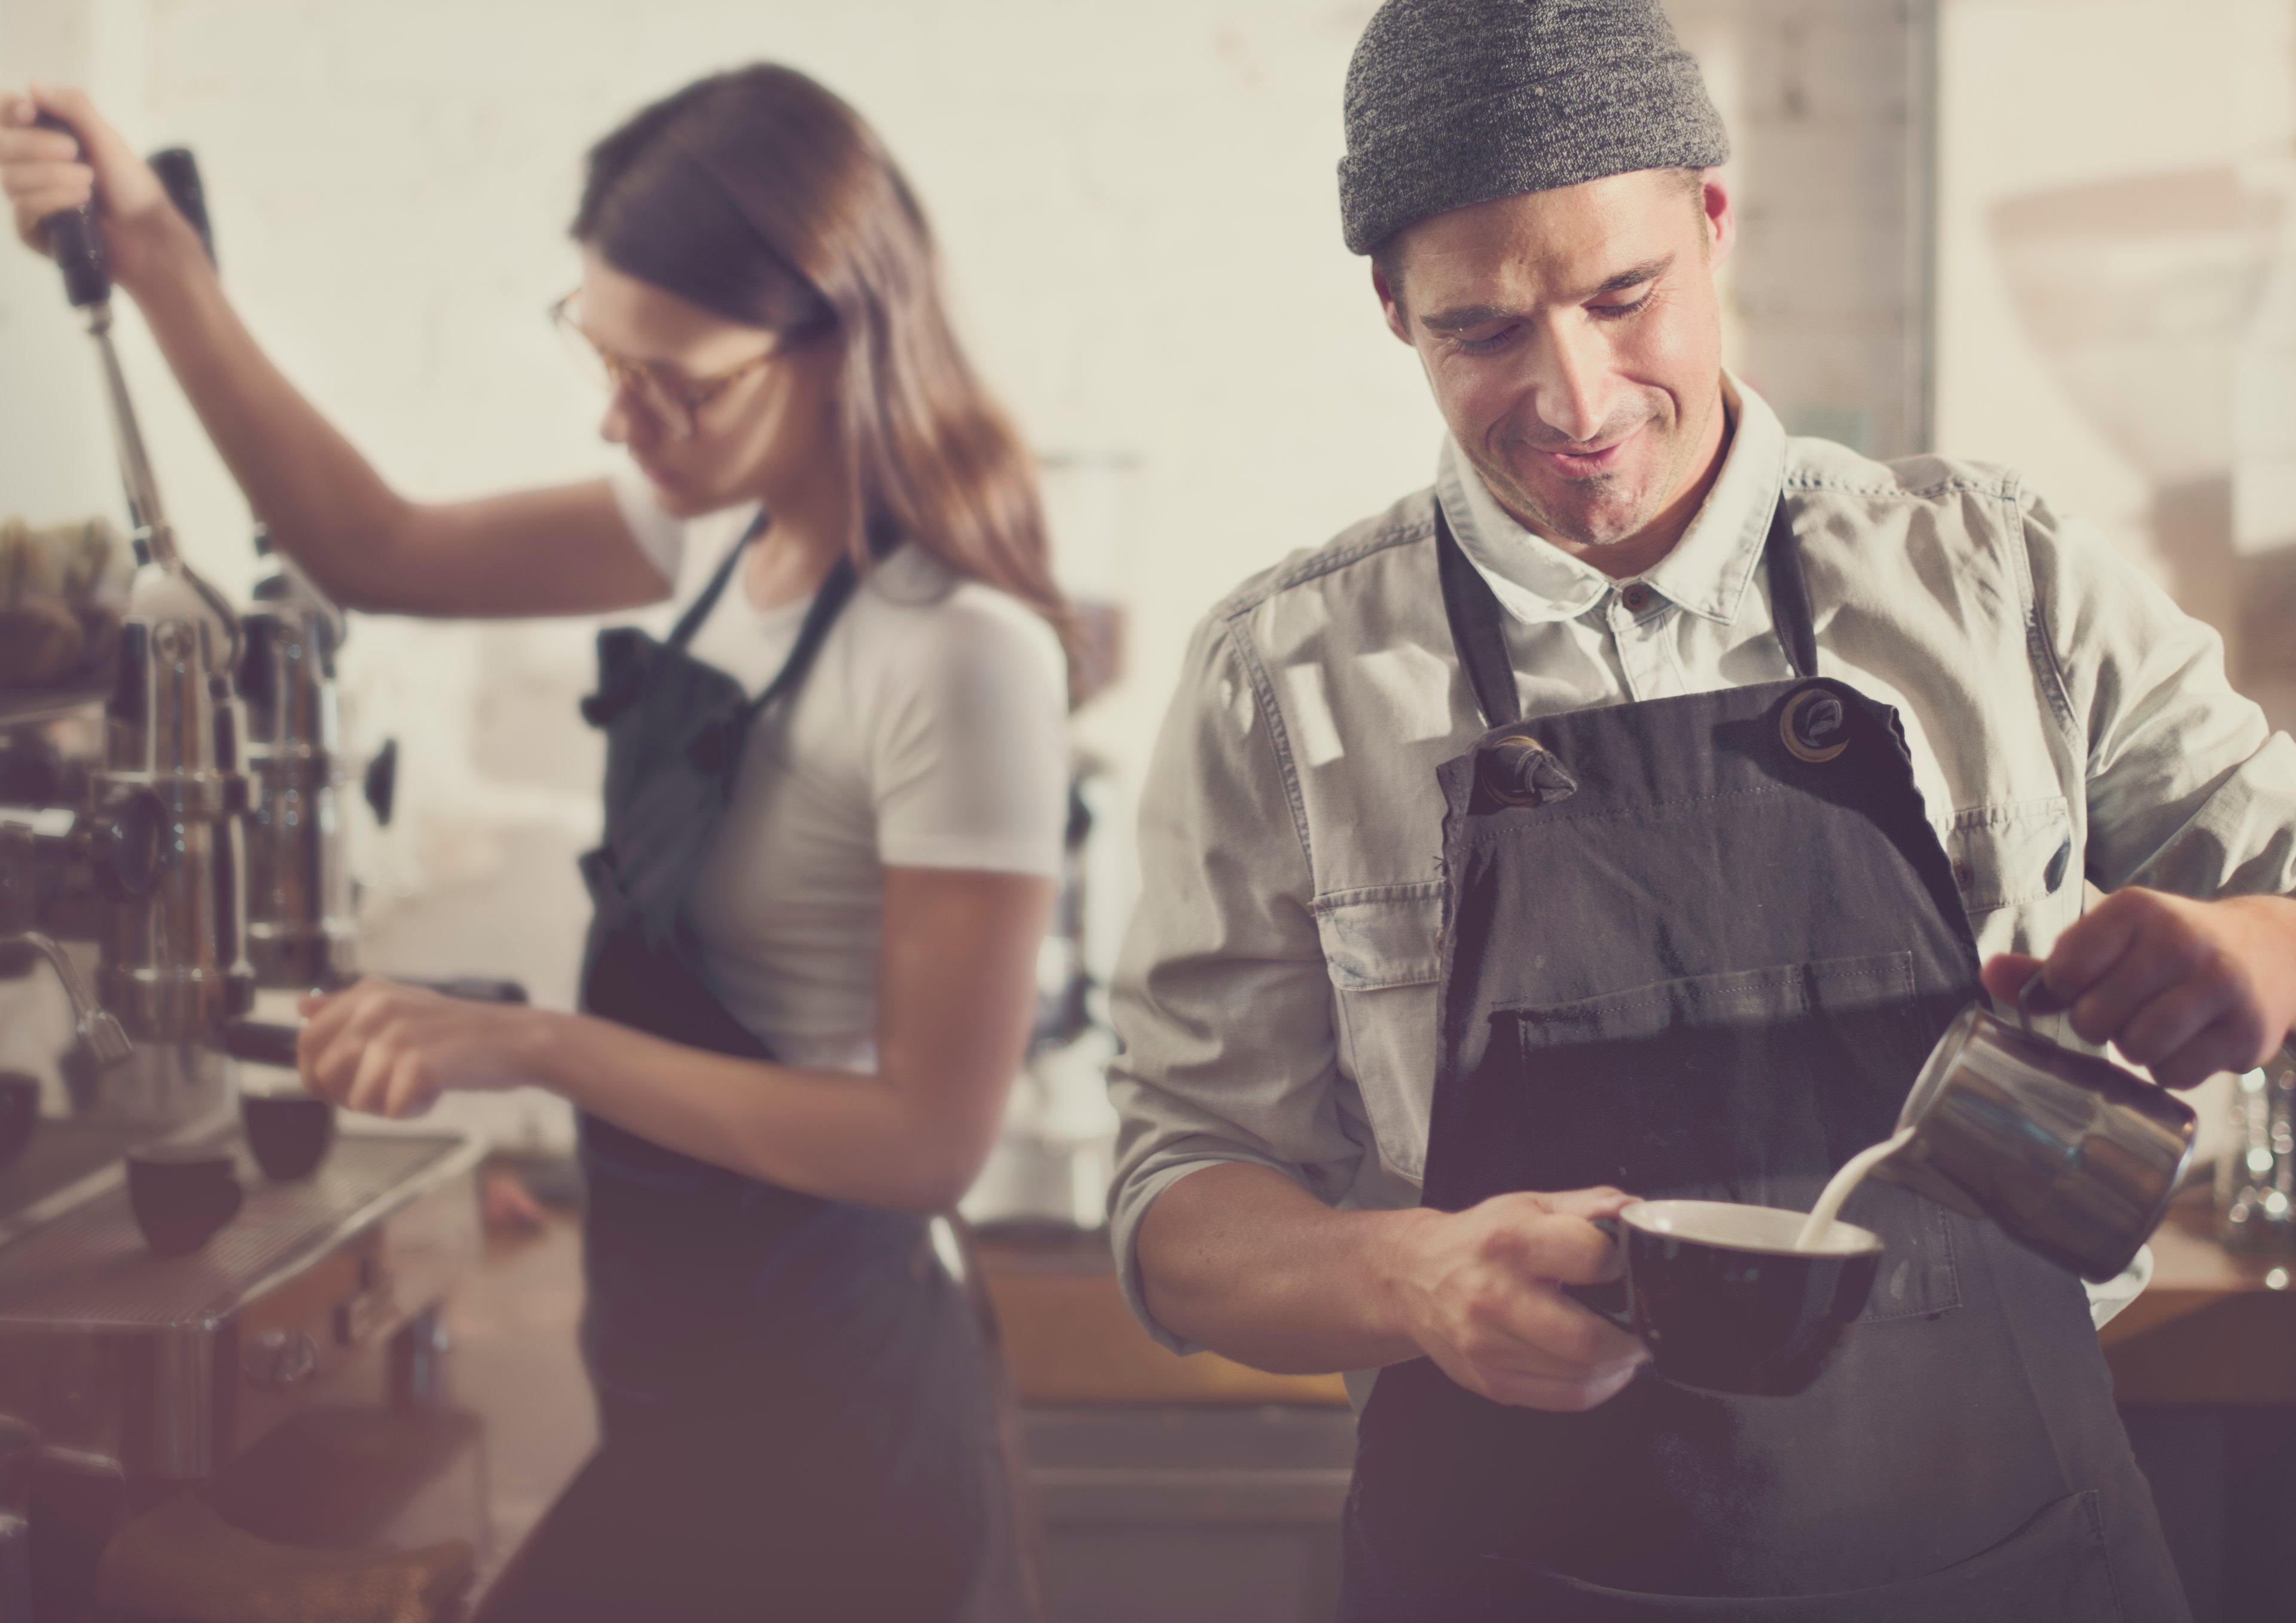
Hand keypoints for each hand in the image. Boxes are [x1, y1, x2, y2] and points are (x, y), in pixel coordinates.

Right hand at [1, 84, 185, 289]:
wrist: (147, 231)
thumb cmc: (130, 183)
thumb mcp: (107, 138)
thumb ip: (74, 108)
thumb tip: (33, 85)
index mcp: (42, 137)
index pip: (7, 117)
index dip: (10, 110)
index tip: (29, 112)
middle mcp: (28, 165)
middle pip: (1, 146)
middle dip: (34, 145)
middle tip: (73, 151)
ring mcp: (28, 196)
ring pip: (11, 179)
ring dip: (52, 177)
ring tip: (89, 181)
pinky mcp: (32, 228)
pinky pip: (24, 208)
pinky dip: (53, 200)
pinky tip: (81, 200)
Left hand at [297, 978, 552, 1118]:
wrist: (516, 1039)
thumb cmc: (458, 1032)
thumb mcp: (399, 1005)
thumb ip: (347, 1006)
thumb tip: (301, 1007)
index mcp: (367, 993)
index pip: (306, 1041)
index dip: (317, 1073)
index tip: (343, 1083)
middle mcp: (377, 1009)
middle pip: (322, 1075)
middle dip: (349, 1094)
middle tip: (389, 1086)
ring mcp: (397, 1035)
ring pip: (355, 1100)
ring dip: (385, 1104)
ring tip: (417, 1084)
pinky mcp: (418, 1063)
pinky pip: (391, 1110)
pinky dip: (413, 1110)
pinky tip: (435, 1090)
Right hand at [1393, 1186, 1648, 1410]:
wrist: (1411, 1278)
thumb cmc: (1479, 1240)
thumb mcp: (1529, 1205)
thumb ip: (1589, 1205)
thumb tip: (1639, 1213)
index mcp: (1510, 1242)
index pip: (1591, 1258)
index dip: (1624, 1264)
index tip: (1631, 1268)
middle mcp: (1494, 1298)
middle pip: (1586, 1339)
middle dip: (1632, 1338)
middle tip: (1645, 1328)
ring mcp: (1489, 1347)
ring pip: (1580, 1376)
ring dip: (1619, 1365)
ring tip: (1625, 1345)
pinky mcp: (1491, 1381)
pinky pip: (1565, 1399)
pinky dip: (1597, 1386)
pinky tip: (1602, 1368)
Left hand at [1981, 887, 2295, 1089]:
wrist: (2269, 951)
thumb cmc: (2169, 950)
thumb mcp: (2111, 941)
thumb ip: (2048, 964)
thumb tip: (1987, 975)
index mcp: (2135, 910)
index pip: (2064, 970)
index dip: (2061, 991)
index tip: (2080, 986)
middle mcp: (2180, 941)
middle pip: (2095, 1017)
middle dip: (2098, 1025)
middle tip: (2122, 1010)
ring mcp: (2220, 986)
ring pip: (2137, 1048)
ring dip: (2134, 1050)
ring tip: (2153, 1025)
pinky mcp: (2246, 1030)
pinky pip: (2176, 1075)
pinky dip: (2169, 1070)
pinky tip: (2184, 1043)